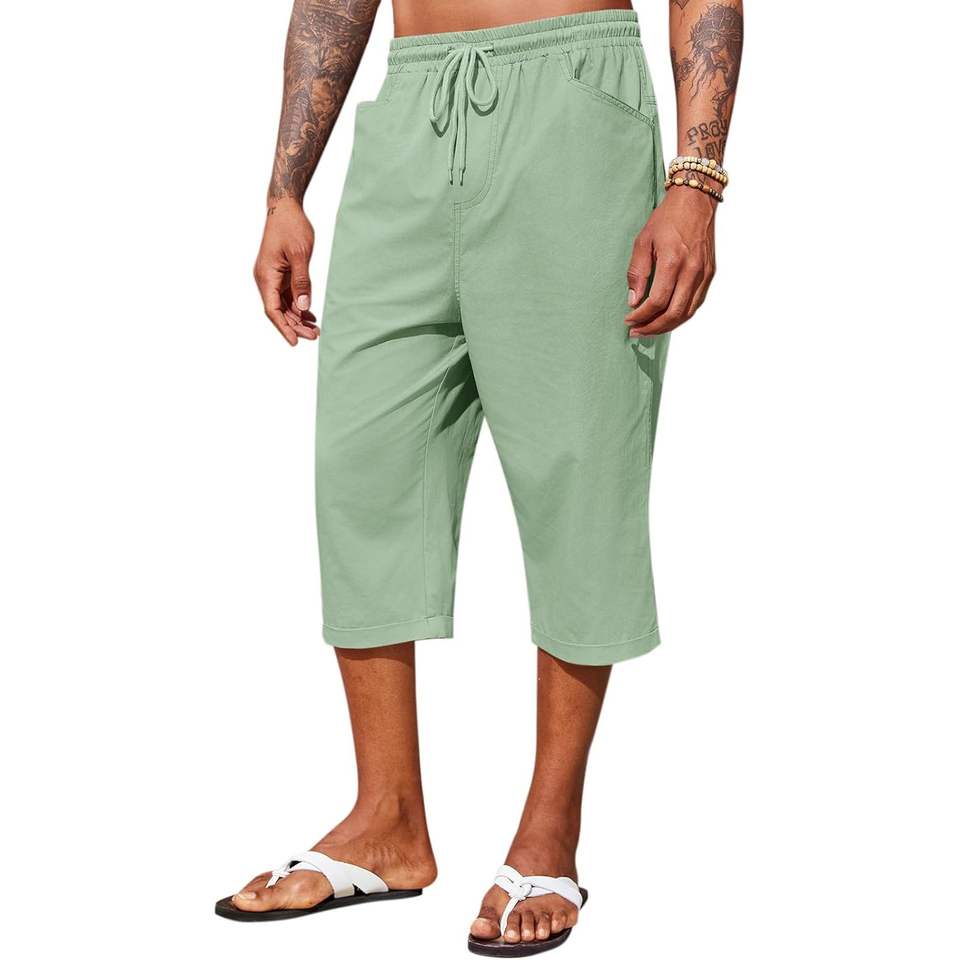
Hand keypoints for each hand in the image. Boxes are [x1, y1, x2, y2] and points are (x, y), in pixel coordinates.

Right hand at [253, 198, 319, 345]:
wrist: (284, 208)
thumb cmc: (291, 227)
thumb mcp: (299, 254)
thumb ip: (302, 281)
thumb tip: (304, 306)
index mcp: (266, 276)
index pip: (272, 310)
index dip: (284, 327)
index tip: (295, 341)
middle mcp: (265, 279)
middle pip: (278, 311)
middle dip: (295, 326)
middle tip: (314, 336)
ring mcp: (272, 277)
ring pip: (283, 305)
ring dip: (297, 318)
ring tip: (314, 330)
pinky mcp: (279, 274)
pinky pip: (287, 296)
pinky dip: (298, 307)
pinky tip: (310, 316)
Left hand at [624, 187, 716, 336]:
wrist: (696, 200)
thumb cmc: (667, 218)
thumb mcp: (643, 240)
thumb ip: (637, 272)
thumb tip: (634, 301)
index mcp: (673, 261)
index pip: (657, 301)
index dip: (641, 315)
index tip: (629, 320)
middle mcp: (692, 270)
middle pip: (674, 313)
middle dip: (653, 327)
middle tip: (637, 331)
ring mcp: (704, 273)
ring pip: (687, 312)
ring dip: (667, 325)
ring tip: (649, 329)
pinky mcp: (710, 273)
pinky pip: (695, 303)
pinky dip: (680, 315)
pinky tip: (666, 317)